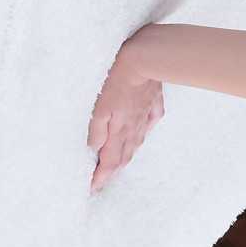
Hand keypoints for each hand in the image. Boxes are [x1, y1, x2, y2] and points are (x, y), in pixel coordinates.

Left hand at [87, 32, 164, 193]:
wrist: (146, 58)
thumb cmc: (117, 79)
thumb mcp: (99, 106)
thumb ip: (96, 131)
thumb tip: (94, 150)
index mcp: (119, 131)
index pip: (109, 162)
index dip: (100, 178)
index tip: (92, 188)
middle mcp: (134, 128)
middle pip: (124, 156)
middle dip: (112, 170)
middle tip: (102, 179)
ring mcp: (145, 115)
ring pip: (136, 142)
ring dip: (126, 155)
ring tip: (117, 162)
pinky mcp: (154, 102)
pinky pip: (149, 123)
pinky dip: (143, 132)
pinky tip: (141, 132)